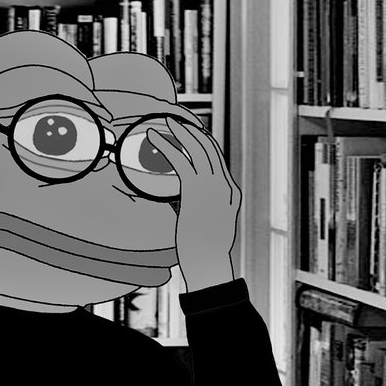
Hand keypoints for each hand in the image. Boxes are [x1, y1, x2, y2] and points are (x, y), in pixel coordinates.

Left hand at [147, 120, 241, 291]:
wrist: (210, 265)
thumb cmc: (205, 253)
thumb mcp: (206, 227)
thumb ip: (197, 211)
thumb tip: (179, 203)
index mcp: (230, 193)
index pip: (218, 160)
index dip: (204, 143)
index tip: (190, 133)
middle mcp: (225, 186)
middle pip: (210, 149)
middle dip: (193, 132)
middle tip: (177, 120)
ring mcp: (213, 187)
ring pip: (197, 149)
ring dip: (180, 132)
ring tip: (165, 121)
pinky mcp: (196, 191)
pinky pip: (180, 161)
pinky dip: (166, 146)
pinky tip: (154, 137)